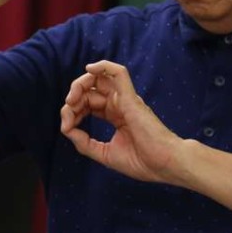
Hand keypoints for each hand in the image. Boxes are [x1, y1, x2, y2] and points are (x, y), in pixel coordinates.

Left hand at [59, 61, 184, 183]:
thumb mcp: (104, 154)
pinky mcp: (131, 98)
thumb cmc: (142, 162)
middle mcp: (120, 104)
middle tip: (68, 110)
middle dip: (74, 97)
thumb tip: (66, 128)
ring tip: (72, 98)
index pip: (88, 103)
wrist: (165, 166)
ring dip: (81, 84)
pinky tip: (89, 69)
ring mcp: (126, 99)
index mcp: (115, 115)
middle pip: (90, 90)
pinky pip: (119, 73)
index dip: (73, 111)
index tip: (68, 128)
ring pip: (100, 78)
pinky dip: (103, 66)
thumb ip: (84, 142)